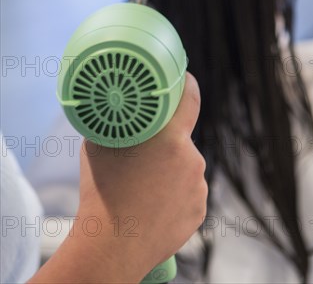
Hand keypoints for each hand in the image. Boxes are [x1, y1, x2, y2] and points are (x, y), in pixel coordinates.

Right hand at [29, 73, 206, 283]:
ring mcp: (198, 187)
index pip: (190, 99)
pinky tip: (154, 204)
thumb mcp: (99, 146)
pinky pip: (189, 192)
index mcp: (171, 139)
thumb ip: (116, 123)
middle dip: (165, 143)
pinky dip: (175, 194)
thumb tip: (113, 107)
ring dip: (170, 170)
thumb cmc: (101, 192)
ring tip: (144, 187)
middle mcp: (192, 159)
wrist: (112, 245)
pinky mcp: (200, 210)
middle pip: (181, 139)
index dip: (188, 84)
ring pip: (185, 167)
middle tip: (142, 156)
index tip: (184, 79)